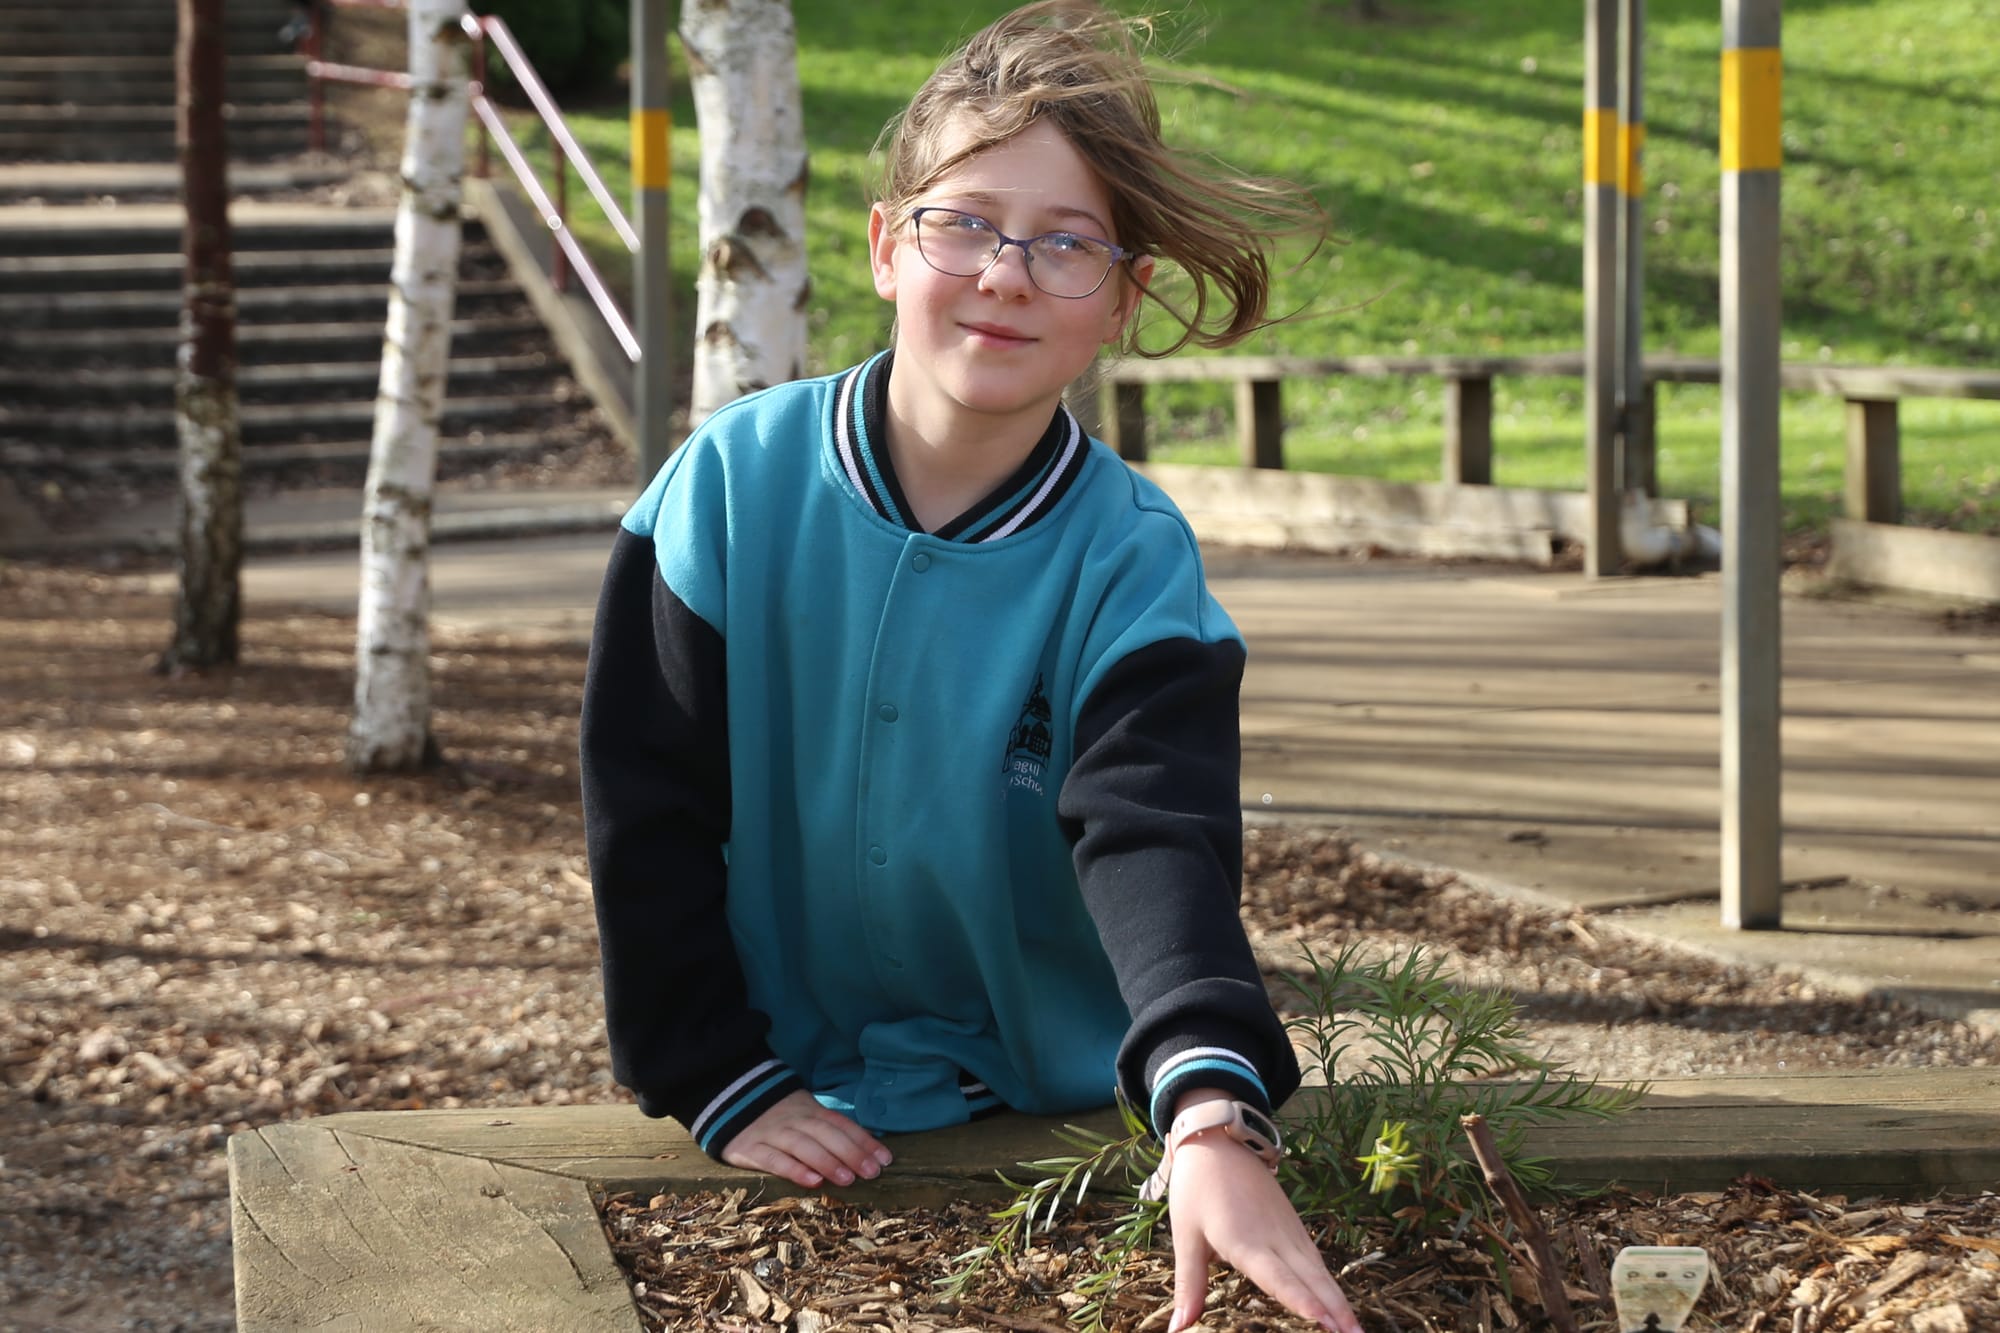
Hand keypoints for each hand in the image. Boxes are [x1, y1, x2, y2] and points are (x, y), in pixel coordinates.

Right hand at [719, 1089, 893, 1189]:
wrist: (727, 1100)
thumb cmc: (777, 1116)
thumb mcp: (804, 1114)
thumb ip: (829, 1130)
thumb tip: (867, 1150)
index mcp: (810, 1110)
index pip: (840, 1124)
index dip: (863, 1141)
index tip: (885, 1159)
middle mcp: (793, 1120)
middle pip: (826, 1134)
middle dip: (851, 1153)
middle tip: (872, 1172)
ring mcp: (771, 1133)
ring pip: (803, 1146)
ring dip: (827, 1162)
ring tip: (848, 1179)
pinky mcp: (749, 1148)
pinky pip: (773, 1159)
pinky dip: (794, 1170)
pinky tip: (812, 1181)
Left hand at [1165, 1135, 1363, 1332]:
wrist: (1218, 1141)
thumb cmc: (1197, 1189)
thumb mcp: (1186, 1236)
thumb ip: (1189, 1285)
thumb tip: (1178, 1328)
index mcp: (1244, 1240)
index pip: (1277, 1276)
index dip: (1299, 1298)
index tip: (1321, 1318)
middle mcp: (1274, 1237)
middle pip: (1310, 1278)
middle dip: (1335, 1309)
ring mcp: (1288, 1230)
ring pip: (1319, 1270)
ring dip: (1339, 1300)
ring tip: (1356, 1330)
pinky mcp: (1293, 1225)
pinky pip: (1316, 1259)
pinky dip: (1330, 1283)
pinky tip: (1340, 1305)